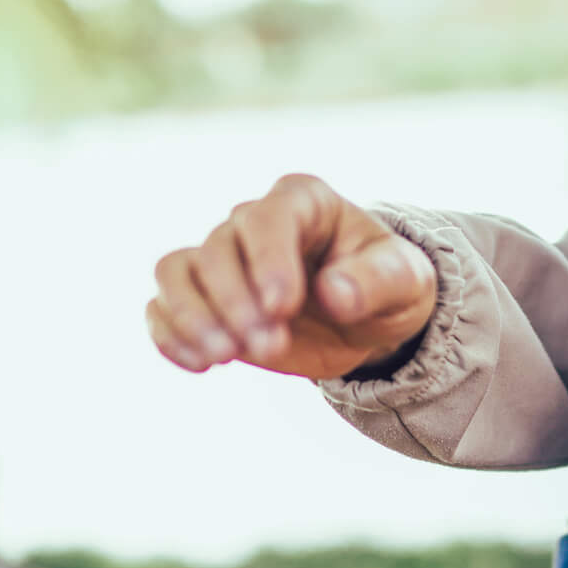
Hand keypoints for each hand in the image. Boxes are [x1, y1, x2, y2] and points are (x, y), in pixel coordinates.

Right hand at [146, 174, 436, 380]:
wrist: (366, 319)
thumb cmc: (388, 287)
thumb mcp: (406, 283)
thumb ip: (378, 281)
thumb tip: (334, 293)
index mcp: (303, 202)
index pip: (270, 219)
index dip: (269, 261)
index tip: (281, 308)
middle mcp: (253, 222)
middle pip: (217, 249)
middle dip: (236, 302)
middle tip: (270, 347)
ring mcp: (221, 259)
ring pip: (176, 272)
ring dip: (193, 316)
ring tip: (225, 356)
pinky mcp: (203, 299)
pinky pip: (162, 307)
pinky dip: (170, 335)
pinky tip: (200, 366)